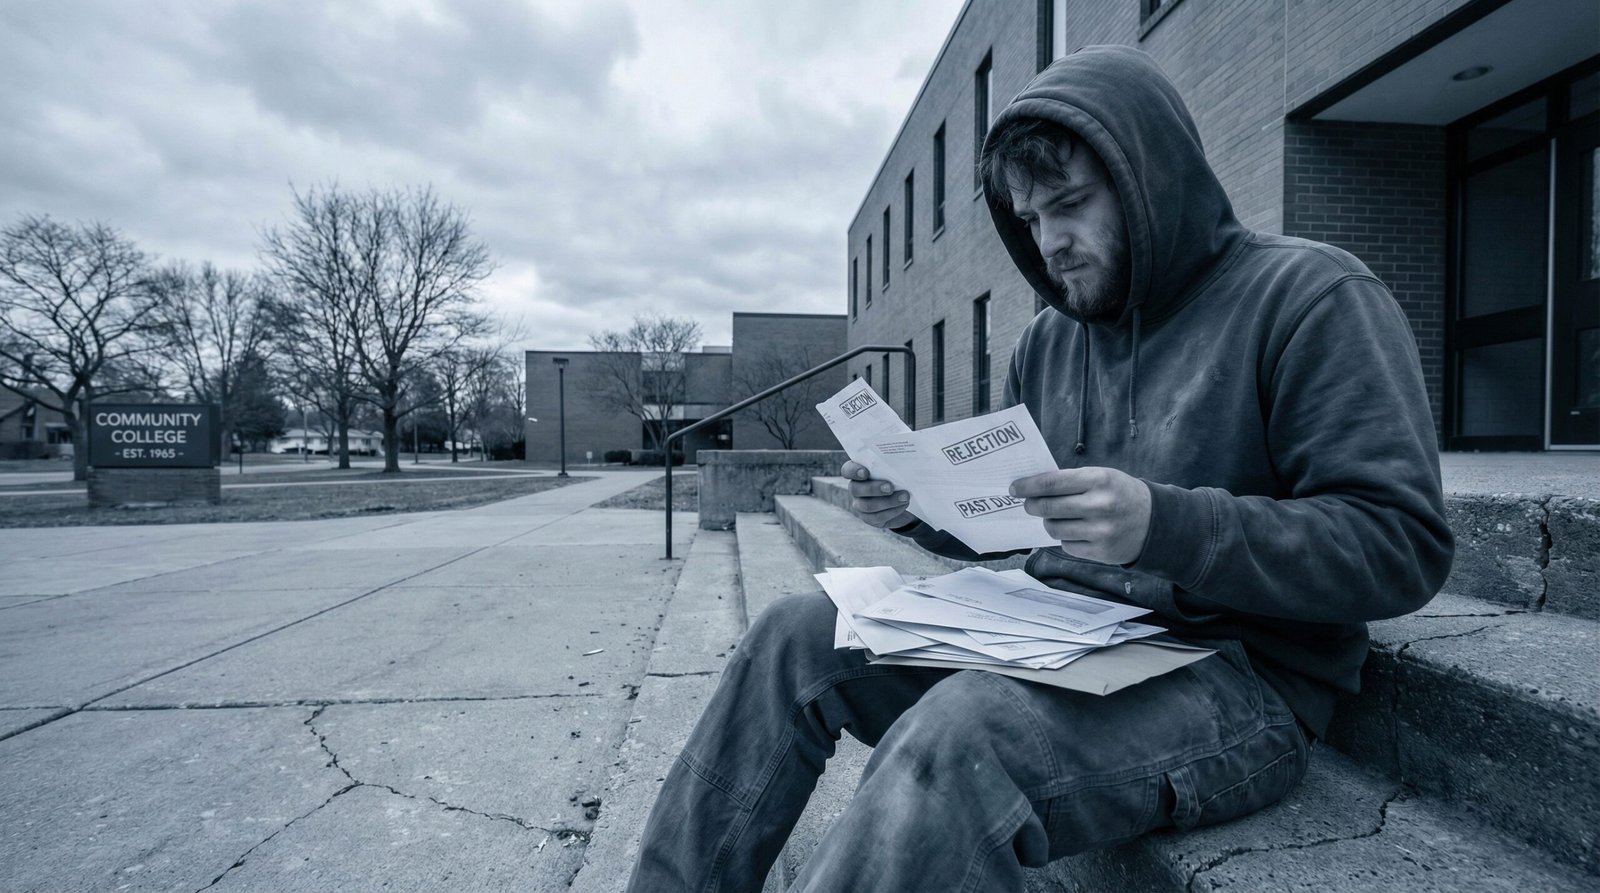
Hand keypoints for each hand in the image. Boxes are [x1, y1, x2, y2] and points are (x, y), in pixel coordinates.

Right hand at [841, 459, 916, 530]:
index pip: (847, 470)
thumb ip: (893, 465)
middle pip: (855, 489)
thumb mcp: (894, 470)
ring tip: (904, 497)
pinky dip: (892, 511)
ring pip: (867, 505)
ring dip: (888, 501)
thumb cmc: (897, 478)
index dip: (854, 471)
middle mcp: (855, 488)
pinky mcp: (868, 518)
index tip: (865, 472)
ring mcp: (859, 505)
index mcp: (858, 472)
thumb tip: (904, 463)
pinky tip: (903, 505)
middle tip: (890, 487)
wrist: (901, 498)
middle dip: (874, 488)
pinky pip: (877, 517)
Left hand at [1010, 466, 1151, 564]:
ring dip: (1048, 522)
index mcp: (1099, 480)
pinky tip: (1075, 530)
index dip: (1028, 486)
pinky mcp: (1100, 552)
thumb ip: (1071, 481)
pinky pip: (1066, 545)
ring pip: (1054, 529)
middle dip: (1032, 505)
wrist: (1156, 523)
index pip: (1052, 483)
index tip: (1015, 488)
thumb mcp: (1102, 477)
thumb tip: (1033, 488)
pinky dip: (1065, 537)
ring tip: (1055, 517)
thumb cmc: (1121, 494)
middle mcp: (1100, 506)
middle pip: (1048, 507)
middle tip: (1028, 504)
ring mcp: (1100, 531)